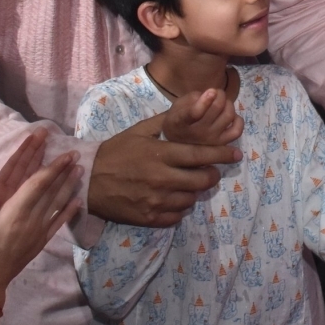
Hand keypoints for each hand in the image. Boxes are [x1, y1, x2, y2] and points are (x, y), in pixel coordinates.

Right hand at [0, 134, 81, 302]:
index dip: (51, 167)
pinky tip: (79, 201)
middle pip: (50, 190)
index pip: (36, 184)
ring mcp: (38, 230)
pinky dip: (70, 211)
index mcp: (13, 212)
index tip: (62, 153)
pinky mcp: (41, 241)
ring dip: (69, 185)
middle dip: (62, 170)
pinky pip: (59, 223)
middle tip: (74, 152)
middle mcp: (30, 219)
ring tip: (80, 169)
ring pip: (57, 203)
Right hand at [88, 112, 241, 226]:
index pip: (201, 156)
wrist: (88, 180)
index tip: (236, 154)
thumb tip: (191, 107)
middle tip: (211, 172)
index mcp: (161, 154)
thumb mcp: (139, 130)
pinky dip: (181, 207)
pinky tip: (176, 198)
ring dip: (195, 192)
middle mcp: (161, 179)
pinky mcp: (149, 217)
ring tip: (189, 184)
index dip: (222, 155)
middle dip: (212, 176)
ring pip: (191, 200)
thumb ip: (166, 121)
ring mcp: (156, 200)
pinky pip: (177, 216)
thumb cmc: (116, 152)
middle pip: (202, 181)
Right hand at [160, 87, 242, 146]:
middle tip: (216, 93)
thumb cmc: (178, 119)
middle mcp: (197, 133)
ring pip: (228, 115)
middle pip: (217, 107)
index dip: (204, 101)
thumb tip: (212, 94)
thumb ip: (194, 98)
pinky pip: (237, 130)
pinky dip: (238, 120)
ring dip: (228, 104)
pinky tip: (230, 116)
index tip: (211, 91)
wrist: (177, 141)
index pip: (193, 113)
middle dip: (219, 94)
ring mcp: (210, 140)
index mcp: (181, 121)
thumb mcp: (179, 105)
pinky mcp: (221, 143)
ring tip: (222, 103)